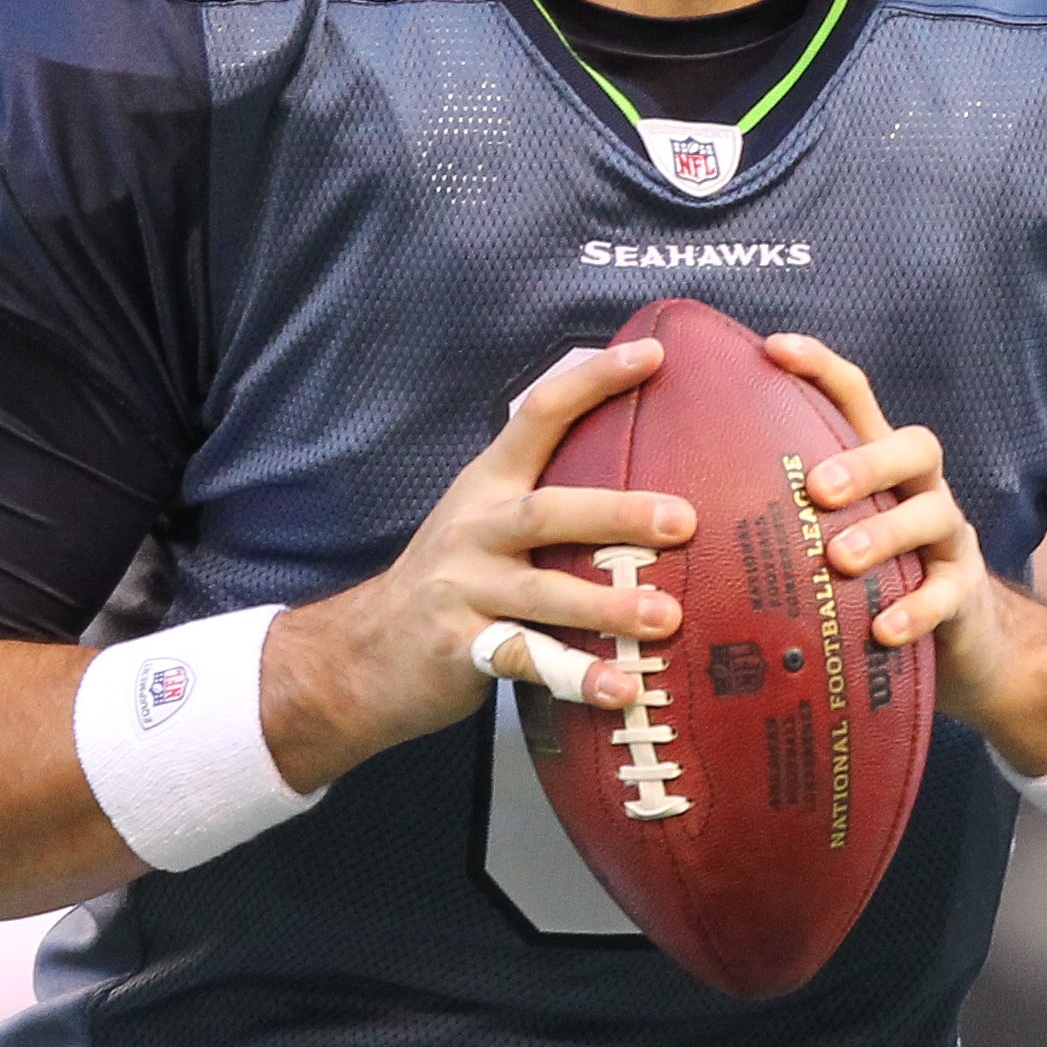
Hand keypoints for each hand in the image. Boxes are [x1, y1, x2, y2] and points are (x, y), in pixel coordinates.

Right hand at [262, 338, 696, 788]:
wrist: (361, 654)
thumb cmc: (451, 584)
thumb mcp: (482, 521)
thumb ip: (544, 495)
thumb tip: (637, 463)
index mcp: (487, 486)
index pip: (539, 414)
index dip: (593, 380)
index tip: (653, 355)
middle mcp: (473, 529)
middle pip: (547, 511)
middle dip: (617, 513)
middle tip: (685, 520)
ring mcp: (463, 589)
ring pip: (541, 594)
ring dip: (607, 605)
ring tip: (666, 617)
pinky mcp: (459, 648)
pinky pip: (525, 660)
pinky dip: (577, 677)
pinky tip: (621, 690)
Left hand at [767, 332, 1046, 771]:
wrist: (954, 642)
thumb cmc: (865, 577)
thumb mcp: (824, 534)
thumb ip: (774, 512)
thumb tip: (667, 510)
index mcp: (878, 463)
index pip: (856, 398)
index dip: (821, 366)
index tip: (772, 349)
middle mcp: (919, 489)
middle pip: (913, 447)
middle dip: (864, 462)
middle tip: (815, 488)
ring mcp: (947, 539)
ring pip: (933, 514)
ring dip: (885, 533)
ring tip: (840, 559)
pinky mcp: (964, 593)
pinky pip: (948, 594)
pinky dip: (915, 609)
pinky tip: (881, 629)